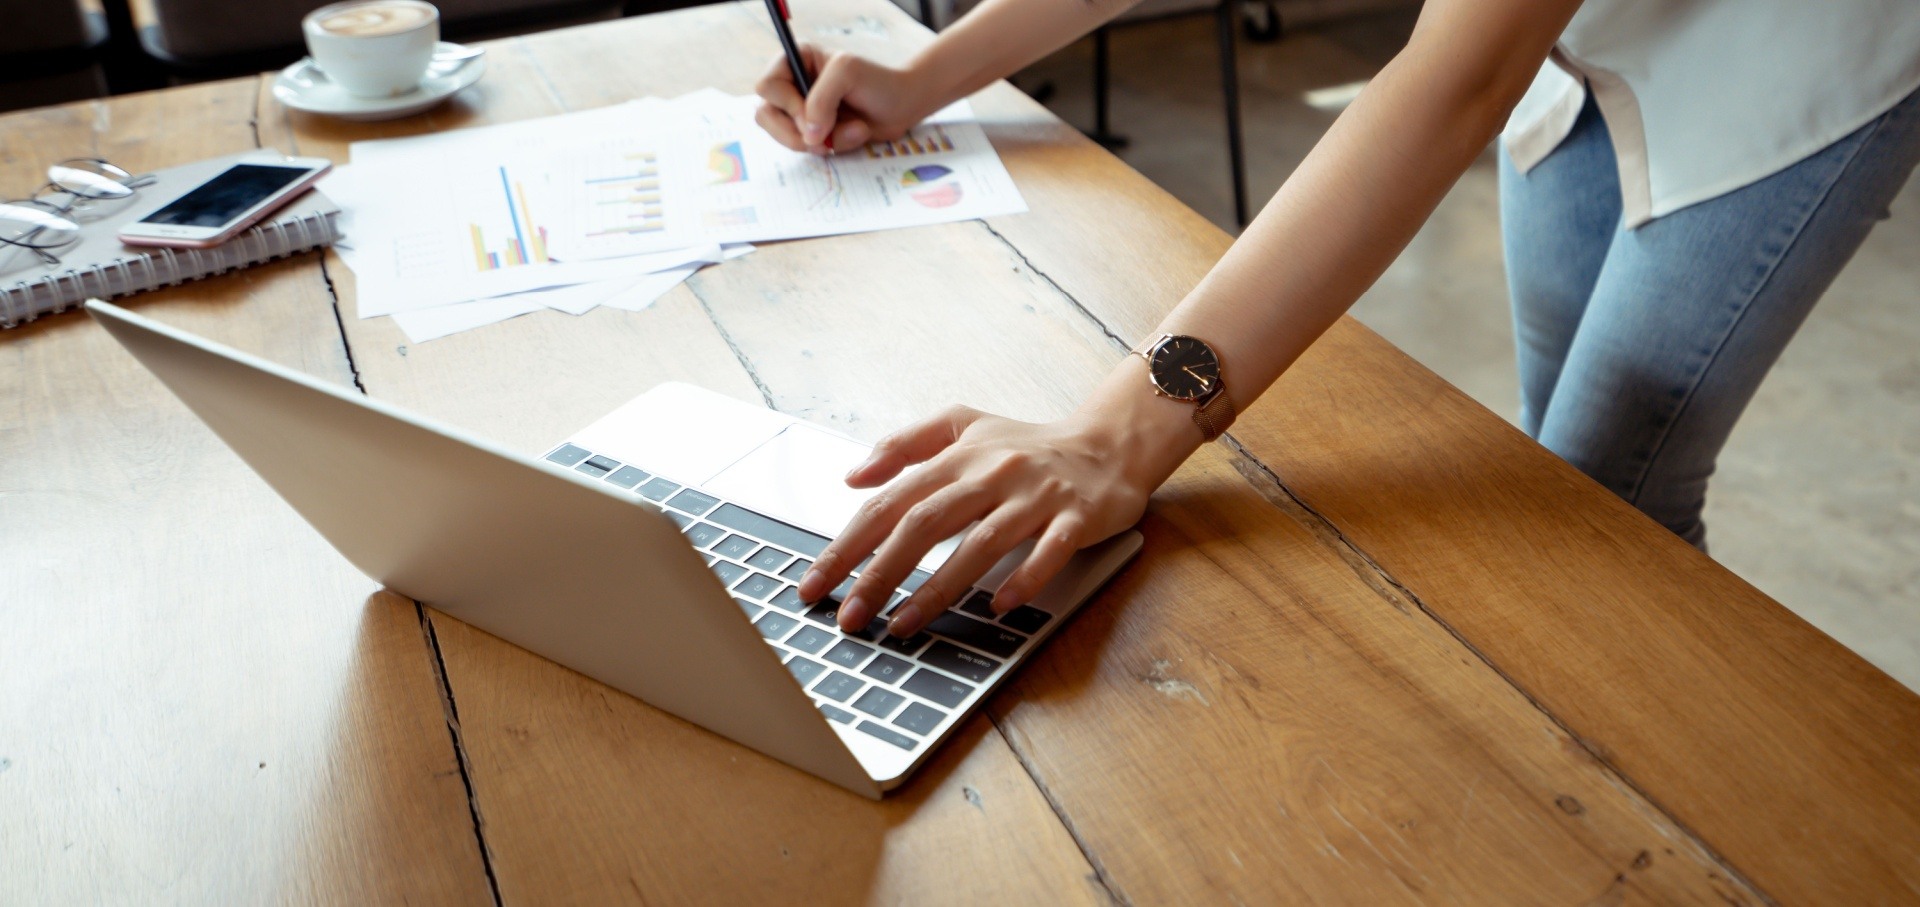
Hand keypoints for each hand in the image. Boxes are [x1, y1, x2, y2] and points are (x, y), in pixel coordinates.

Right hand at [755, 45, 933, 153]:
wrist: (903, 106)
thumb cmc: (878, 82)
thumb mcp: (847, 74)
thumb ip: (821, 100)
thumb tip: (808, 134)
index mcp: (794, 60)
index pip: (767, 88)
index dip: (788, 105)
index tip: (815, 113)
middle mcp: (792, 85)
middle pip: (766, 117)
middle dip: (798, 131)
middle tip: (826, 133)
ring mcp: (801, 111)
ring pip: (785, 137)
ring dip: (822, 141)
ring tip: (852, 129)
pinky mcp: (814, 132)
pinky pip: (808, 149)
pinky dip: (833, 147)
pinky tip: (854, 134)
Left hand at [797, 383, 1199, 637]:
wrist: (1107, 445)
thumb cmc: (1027, 444)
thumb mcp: (963, 426)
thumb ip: (906, 444)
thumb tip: (855, 476)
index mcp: (960, 456)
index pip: (892, 502)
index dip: (849, 544)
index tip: (816, 583)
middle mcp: (993, 473)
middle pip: (926, 523)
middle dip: (881, 573)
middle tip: (851, 616)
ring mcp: (1035, 496)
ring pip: (981, 544)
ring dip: (938, 588)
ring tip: (903, 625)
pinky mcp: (1075, 518)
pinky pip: (1050, 552)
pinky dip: (1024, 579)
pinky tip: (998, 608)